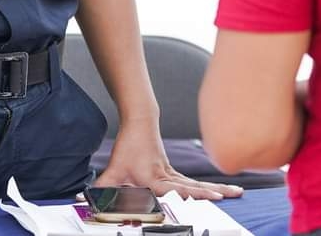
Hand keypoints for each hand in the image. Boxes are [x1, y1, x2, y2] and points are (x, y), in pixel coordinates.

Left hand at [93, 119, 243, 200]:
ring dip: (217, 189)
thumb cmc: (128, 146)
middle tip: (235, 195)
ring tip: (237, 193)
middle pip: (195, 187)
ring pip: (198, 183)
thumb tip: (83, 200)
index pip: (177, 190)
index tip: (211, 197)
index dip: (194, 195)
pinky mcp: (174, 171)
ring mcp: (174, 173)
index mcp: (156, 178)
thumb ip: (101, 188)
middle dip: (215, 192)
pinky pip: (193, 182)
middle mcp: (168, 176)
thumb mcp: (113, 170)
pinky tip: (221, 190)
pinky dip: (208, 187)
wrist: (140, 121)